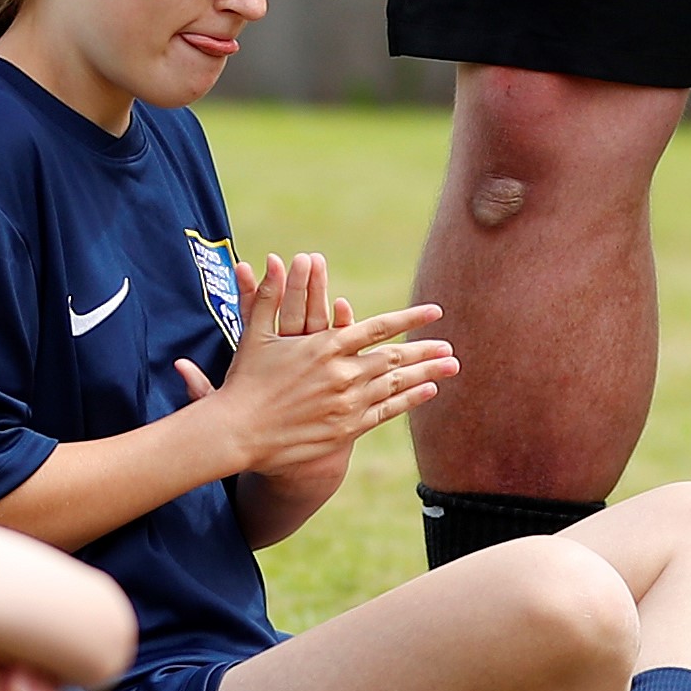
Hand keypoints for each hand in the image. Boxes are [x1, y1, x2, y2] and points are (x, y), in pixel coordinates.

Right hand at [169, 252, 453, 475]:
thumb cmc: (245, 381)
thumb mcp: (255, 334)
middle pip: (394, 359)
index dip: (408, 320)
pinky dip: (408, 400)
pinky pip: (386, 412)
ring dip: (426, 375)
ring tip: (451, 367)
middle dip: (425, 351)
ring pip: (395, 386)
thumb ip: (267, 296)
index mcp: (325, 347)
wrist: (238, 432)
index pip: (377, 328)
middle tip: (451, 347)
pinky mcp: (345, 429)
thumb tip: (269, 259)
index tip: (434, 312)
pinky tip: (427, 392)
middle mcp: (342, 375)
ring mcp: (347, 404)